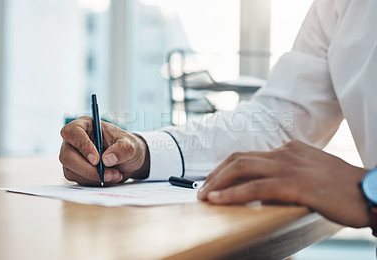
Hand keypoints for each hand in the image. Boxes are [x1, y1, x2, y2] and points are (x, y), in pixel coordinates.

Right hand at [59, 117, 148, 185]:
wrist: (129, 161)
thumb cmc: (126, 146)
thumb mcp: (130, 145)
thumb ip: (122, 149)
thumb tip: (107, 159)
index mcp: (84, 125)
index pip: (72, 132)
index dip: (82, 146)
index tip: (97, 160)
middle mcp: (74, 140)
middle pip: (66, 156)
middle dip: (87, 169)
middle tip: (107, 174)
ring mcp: (72, 156)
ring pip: (71, 171)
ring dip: (93, 177)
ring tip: (114, 174)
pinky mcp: (75, 171)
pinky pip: (78, 180)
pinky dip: (94, 182)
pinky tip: (109, 178)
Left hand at [197, 140, 368, 227]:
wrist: (369, 192)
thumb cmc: (341, 188)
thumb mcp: (310, 173)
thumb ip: (286, 175)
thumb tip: (263, 189)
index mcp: (289, 149)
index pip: (248, 155)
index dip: (226, 167)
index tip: (214, 180)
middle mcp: (285, 153)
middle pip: (239, 158)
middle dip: (216, 174)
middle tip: (202, 188)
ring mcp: (288, 166)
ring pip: (241, 168)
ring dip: (217, 182)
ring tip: (204, 195)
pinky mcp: (293, 183)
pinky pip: (254, 187)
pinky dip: (232, 194)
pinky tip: (218, 200)